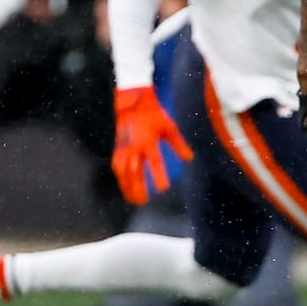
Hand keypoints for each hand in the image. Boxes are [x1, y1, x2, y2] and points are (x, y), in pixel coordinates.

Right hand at [111, 87, 191, 203]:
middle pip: (135, 170)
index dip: (158, 175)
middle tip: (145, 202)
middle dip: (138, 187)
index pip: (154, 162)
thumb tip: (189, 159)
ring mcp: (123, 147)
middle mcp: (133, 145)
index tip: (163, 189)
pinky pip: (117, 167)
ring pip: (123, 171)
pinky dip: (121, 179)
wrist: (132, 103)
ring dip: (127, 186)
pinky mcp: (117, 148)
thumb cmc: (154, 115)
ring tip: (134, 200)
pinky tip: (125, 189)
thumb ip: (179, 144)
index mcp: (148, 140)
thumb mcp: (169, 127)